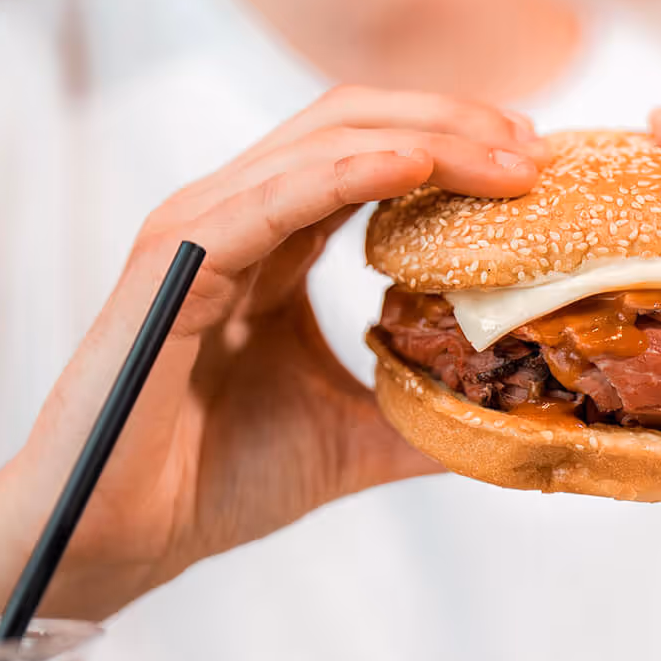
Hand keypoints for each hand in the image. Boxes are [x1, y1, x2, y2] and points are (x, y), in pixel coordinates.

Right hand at [0, 88, 545, 618]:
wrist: (122, 536)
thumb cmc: (217, 479)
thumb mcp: (357, 434)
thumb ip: (429, 409)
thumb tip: (523, 417)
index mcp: (276, 242)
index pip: (373, 155)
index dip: (456, 145)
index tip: (537, 167)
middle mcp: (238, 215)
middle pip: (356, 124)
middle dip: (455, 124)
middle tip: (538, 151)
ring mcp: (202, 228)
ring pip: (324, 143)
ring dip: (426, 138)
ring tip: (509, 158)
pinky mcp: (174, 261)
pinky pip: (271, 196)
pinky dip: (349, 171)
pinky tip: (418, 165)